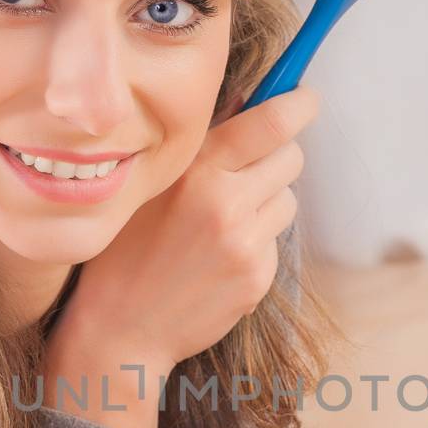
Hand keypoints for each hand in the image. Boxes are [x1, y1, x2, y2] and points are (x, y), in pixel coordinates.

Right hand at [47, 86, 319, 373]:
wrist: (120, 329)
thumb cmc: (126, 247)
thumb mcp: (150, 183)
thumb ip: (201, 142)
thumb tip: (252, 98)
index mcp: (196, 171)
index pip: (271, 123)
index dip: (298, 103)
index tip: (306, 98)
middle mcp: (226, 205)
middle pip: (291, 157)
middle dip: (277, 156)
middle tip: (249, 168)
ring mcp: (246, 245)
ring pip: (287, 200)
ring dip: (267, 200)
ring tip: (222, 220)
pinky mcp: (257, 278)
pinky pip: (274, 241)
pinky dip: (255, 241)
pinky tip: (217, 257)